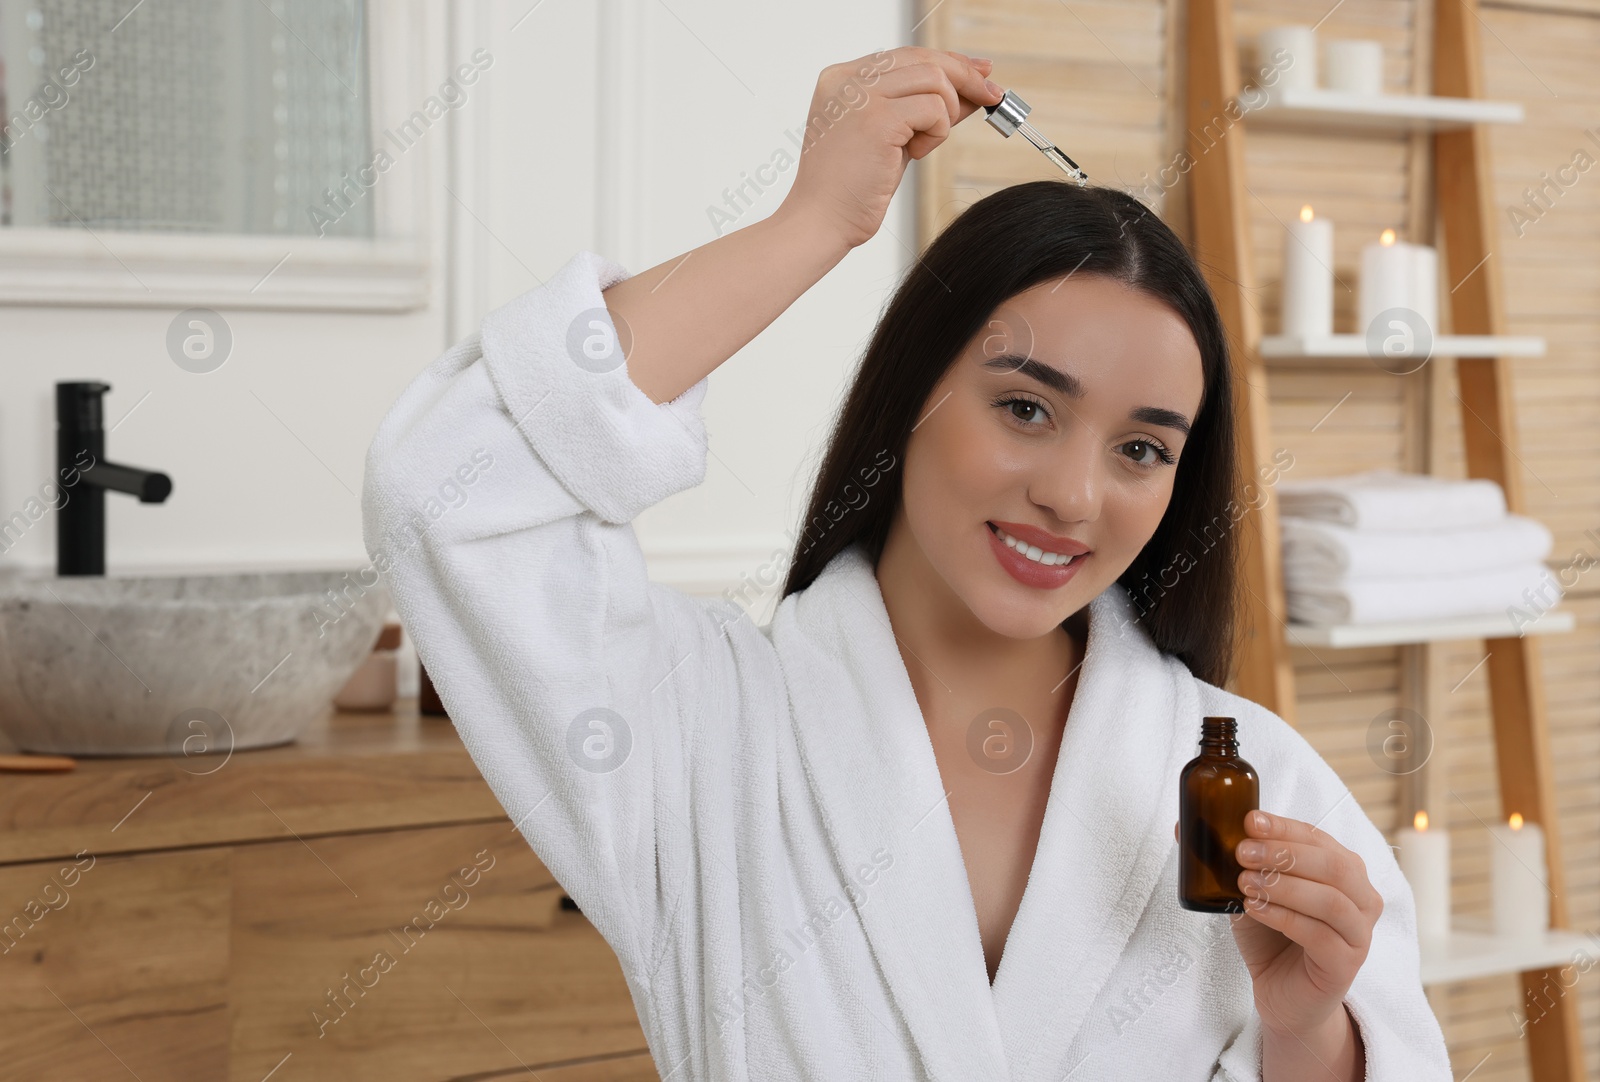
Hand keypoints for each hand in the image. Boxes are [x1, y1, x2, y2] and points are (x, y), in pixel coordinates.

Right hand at [778, 47, 1003, 250]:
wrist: (822, 221)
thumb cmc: (852, 188)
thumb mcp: (893, 137)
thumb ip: (924, 109)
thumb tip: (973, 88)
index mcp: (842, 78)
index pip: (906, 55)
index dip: (949, 61)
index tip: (980, 72)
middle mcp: (847, 79)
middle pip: (924, 58)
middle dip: (965, 76)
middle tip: (992, 96)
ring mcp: (860, 96)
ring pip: (934, 79)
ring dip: (944, 114)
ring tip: (921, 146)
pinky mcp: (877, 118)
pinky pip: (934, 109)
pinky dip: (938, 132)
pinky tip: (915, 154)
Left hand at [1228, 809, 1380, 1042]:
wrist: (1283, 994)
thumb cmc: (1271, 936)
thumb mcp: (1250, 890)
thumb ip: (1231, 860)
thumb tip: (1183, 826)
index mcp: (1344, 870)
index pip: (1318, 838)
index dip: (1284, 827)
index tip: (1250, 820)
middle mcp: (1361, 898)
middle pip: (1332, 866)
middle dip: (1283, 853)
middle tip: (1243, 852)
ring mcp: (1358, 933)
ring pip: (1329, 900)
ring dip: (1283, 885)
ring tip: (1243, 882)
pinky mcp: (1346, 964)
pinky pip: (1319, 935)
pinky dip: (1283, 916)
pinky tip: (1255, 909)